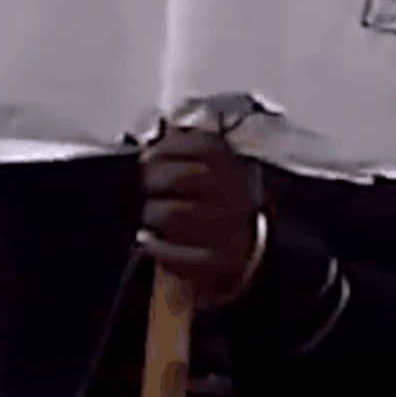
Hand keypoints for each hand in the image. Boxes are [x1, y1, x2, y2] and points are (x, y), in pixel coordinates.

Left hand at [137, 127, 269, 309]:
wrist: (244, 256)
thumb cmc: (219, 208)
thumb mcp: (218, 174)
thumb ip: (193, 153)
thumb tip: (163, 134)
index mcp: (241, 167)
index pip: (205, 144)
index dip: (171, 146)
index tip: (151, 154)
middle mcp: (243, 195)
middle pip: (181, 176)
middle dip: (156, 179)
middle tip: (152, 185)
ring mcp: (236, 230)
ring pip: (172, 213)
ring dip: (153, 213)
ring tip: (153, 215)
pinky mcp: (225, 262)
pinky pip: (177, 254)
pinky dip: (157, 249)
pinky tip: (153, 243)